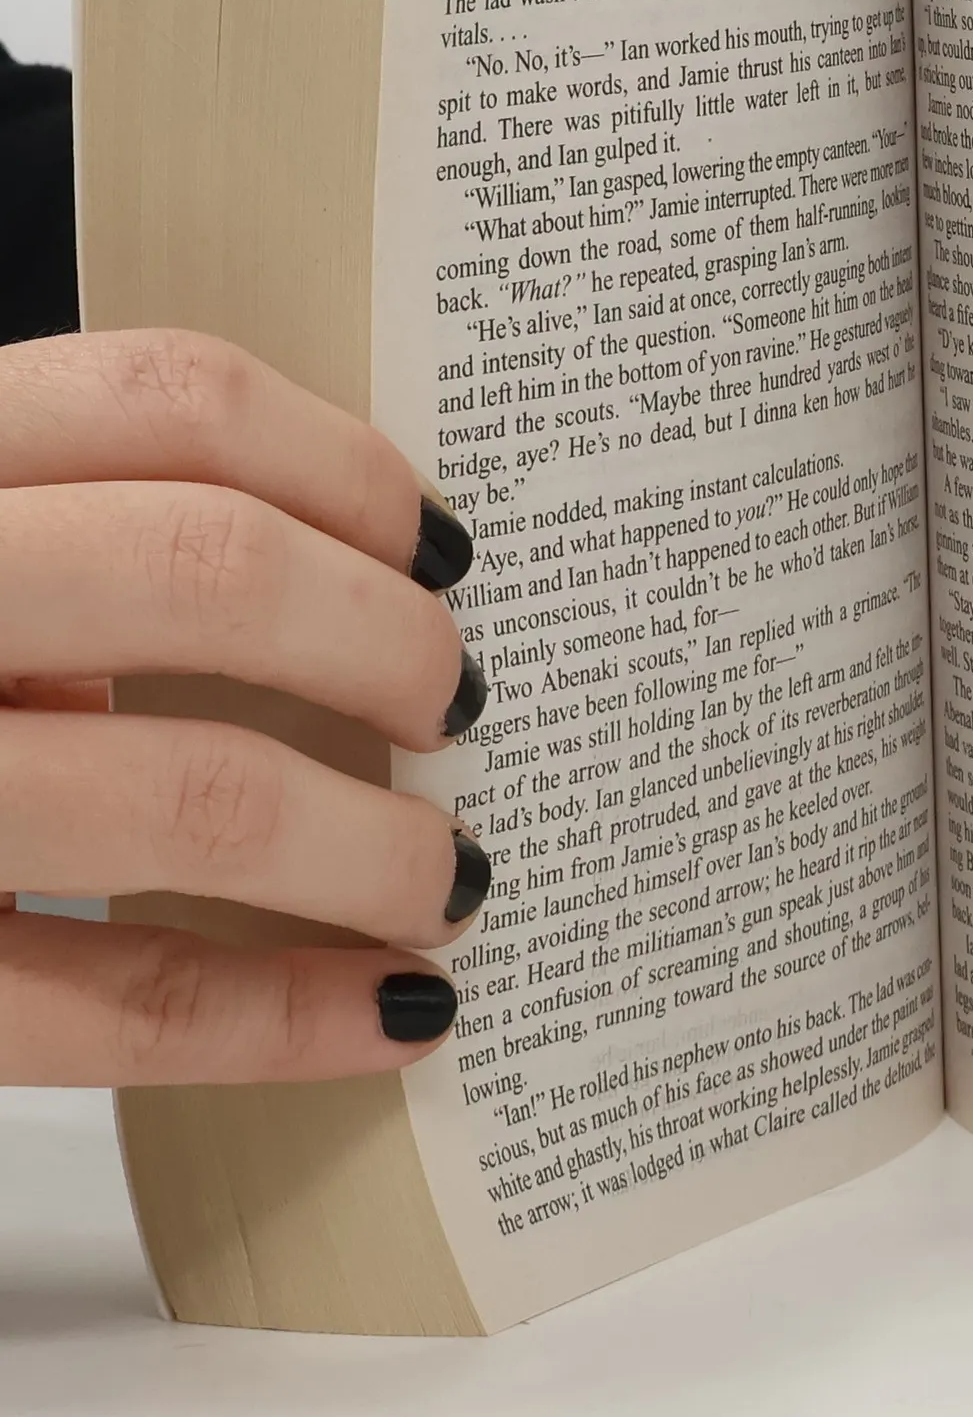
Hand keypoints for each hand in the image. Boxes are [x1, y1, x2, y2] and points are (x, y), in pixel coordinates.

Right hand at [0, 332, 488, 1082]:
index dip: (346, 466)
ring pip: (195, 797)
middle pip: (209, 572)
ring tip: (449, 872)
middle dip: (385, 645)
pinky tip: (396, 1012)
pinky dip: (289, 1016)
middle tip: (455, 701)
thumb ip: (72, 534)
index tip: (440, 543)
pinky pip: (120, 1006)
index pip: (168, 400)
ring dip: (372, 845)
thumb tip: (340, 586)